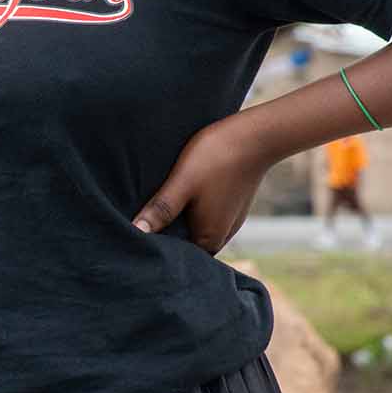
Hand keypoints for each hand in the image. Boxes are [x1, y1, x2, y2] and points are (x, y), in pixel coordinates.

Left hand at [132, 114, 276, 254]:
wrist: (256, 135)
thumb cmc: (216, 158)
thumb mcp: (182, 183)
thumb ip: (160, 210)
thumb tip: (136, 232)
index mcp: (209, 240)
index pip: (175, 257)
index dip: (155, 249)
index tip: (135, 239)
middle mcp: (221, 236)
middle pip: (185, 245)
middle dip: (165, 236)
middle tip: (139, 224)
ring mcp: (229, 221)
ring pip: (195, 228)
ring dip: (178, 222)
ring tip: (155, 210)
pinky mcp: (231, 205)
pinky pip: (205, 215)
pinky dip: (192, 211)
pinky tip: (180, 197)